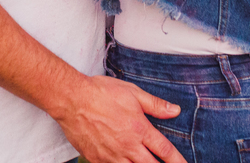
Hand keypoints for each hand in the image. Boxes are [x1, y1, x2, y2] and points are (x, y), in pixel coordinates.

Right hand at [52, 75, 186, 162]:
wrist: (72, 99)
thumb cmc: (101, 92)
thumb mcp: (132, 92)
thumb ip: (155, 105)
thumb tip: (175, 110)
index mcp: (139, 129)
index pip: (164, 150)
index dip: (177, 161)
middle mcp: (127, 146)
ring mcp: (111, 156)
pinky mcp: (96, 159)